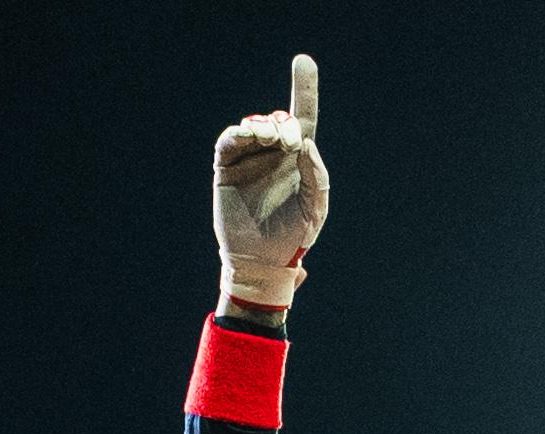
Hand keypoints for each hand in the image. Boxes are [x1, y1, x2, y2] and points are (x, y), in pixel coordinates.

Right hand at [212, 54, 325, 309]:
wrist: (262, 262)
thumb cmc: (293, 237)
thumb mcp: (315, 209)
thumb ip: (317, 176)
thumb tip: (305, 144)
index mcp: (299, 158)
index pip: (303, 117)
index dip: (304, 88)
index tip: (303, 61)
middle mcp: (274, 153)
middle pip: (279, 119)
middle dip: (283, 122)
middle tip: (287, 141)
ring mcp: (250, 159)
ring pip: (254, 125)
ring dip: (263, 125)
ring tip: (269, 139)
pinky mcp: (227, 168)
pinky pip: (229, 141)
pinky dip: (237, 133)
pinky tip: (248, 136)